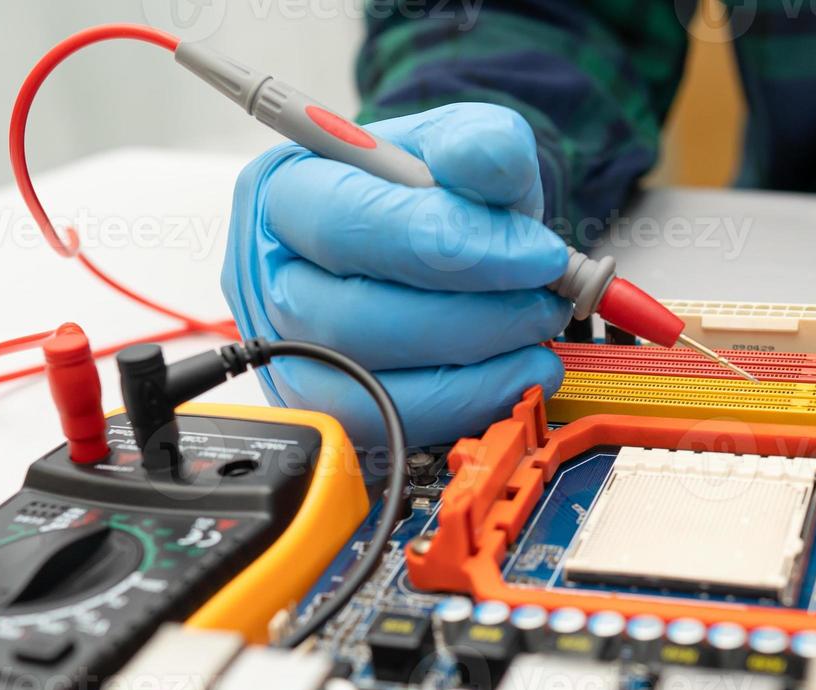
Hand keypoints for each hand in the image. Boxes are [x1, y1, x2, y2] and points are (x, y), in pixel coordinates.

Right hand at [222, 102, 571, 447]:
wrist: (434, 243)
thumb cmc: (431, 195)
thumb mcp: (460, 142)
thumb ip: (479, 140)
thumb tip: (481, 160)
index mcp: (284, 193)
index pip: (350, 223)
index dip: (451, 245)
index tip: (535, 254)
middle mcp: (272, 278)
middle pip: (352, 316)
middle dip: (472, 314)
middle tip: (543, 299)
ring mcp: (292, 353)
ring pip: (373, 380)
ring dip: (477, 362)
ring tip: (535, 330)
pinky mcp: (329, 408)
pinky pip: (394, 423)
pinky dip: (469, 402)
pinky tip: (518, 372)